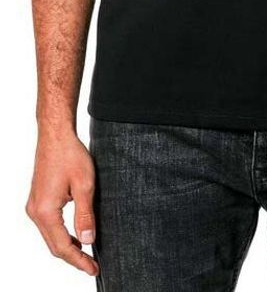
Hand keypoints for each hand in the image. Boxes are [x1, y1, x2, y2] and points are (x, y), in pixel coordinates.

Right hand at [25, 126, 99, 276]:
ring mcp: (34, 206)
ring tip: (87, 253)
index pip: (62, 246)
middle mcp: (35, 212)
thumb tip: (88, 240)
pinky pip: (49, 226)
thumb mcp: (84, 185)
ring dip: (68, 246)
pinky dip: (62, 234)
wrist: (56, 135)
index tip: (94, 268)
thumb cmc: (70, 155)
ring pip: (51, 236)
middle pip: (54, 245)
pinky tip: (76, 235)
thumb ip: (85, 215)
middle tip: (93, 265)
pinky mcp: (38, 200)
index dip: (79, 260)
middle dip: (74, 257)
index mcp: (45, 211)